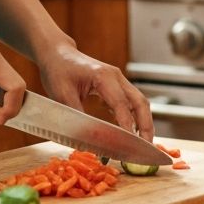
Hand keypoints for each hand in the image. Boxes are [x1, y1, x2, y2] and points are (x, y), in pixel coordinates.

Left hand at [35, 42, 154, 141]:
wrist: (57, 54)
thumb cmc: (58, 71)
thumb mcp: (62, 96)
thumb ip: (78, 118)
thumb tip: (89, 142)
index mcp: (104, 76)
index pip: (122, 105)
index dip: (127, 127)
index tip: (129, 147)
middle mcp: (116, 76)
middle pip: (140, 102)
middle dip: (146, 126)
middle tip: (144, 149)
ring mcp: (118, 79)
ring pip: (139, 102)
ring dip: (143, 123)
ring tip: (140, 145)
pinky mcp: (116, 84)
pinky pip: (131, 102)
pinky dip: (134, 118)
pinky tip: (130, 133)